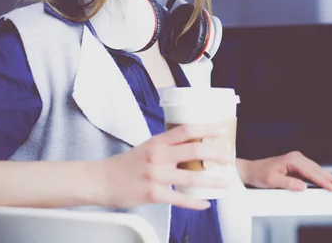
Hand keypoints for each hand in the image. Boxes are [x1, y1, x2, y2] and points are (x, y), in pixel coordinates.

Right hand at [96, 124, 232, 209]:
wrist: (101, 180)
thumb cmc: (125, 164)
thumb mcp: (147, 147)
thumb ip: (167, 146)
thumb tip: (191, 145)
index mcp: (158, 141)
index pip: (187, 130)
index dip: (207, 129)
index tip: (222, 131)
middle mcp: (158, 155)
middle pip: (195, 150)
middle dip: (217, 153)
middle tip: (229, 157)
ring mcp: (156, 175)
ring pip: (192, 176)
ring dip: (213, 180)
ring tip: (226, 182)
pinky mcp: (153, 194)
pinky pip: (180, 198)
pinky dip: (195, 202)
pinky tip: (206, 203)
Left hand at [238, 151, 331, 191]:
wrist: (252, 170)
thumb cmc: (261, 174)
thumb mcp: (272, 181)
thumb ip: (288, 184)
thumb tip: (302, 187)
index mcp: (293, 159)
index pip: (312, 172)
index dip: (323, 181)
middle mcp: (297, 158)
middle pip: (318, 170)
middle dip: (331, 179)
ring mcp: (298, 161)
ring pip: (317, 170)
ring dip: (328, 178)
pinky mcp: (297, 166)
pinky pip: (312, 172)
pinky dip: (321, 177)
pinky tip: (328, 182)